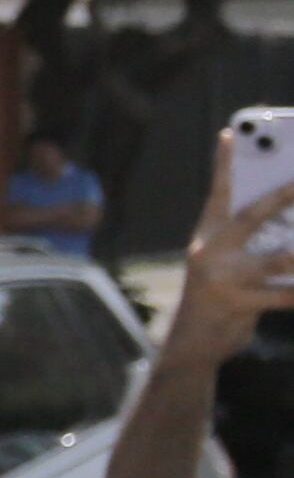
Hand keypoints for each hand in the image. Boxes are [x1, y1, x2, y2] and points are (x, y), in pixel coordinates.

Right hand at [158, 128, 293, 368]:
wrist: (193, 344)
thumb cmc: (220, 294)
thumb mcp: (226, 262)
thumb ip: (251, 240)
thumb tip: (290, 217)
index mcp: (207, 237)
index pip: (217, 193)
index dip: (224, 164)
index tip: (230, 133)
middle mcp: (210, 253)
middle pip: (251, 218)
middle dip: (281, 197)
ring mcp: (224, 279)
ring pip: (278, 260)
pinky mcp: (239, 305)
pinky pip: (285, 294)